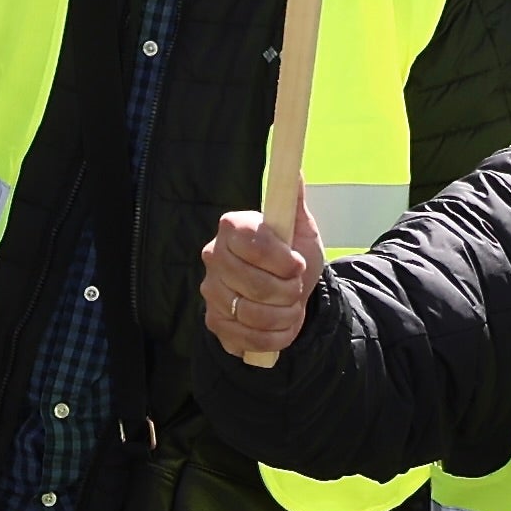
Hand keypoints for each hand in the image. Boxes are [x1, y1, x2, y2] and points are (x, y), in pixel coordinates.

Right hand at [203, 208, 315, 359]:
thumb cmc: (292, 258)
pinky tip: (281, 325)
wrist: (287, 294)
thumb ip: (294, 201)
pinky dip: (275, 337)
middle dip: (288, 292)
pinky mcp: (214, 322)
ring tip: (291, 306)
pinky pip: (248, 338)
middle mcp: (213, 256)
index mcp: (232, 227)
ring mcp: (210, 291)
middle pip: (255, 285)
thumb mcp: (300, 229)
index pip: (255, 244)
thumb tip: (296, 171)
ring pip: (253, 314)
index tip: (298, 265)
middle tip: (296, 287)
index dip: (283, 261)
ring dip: (284, 316)